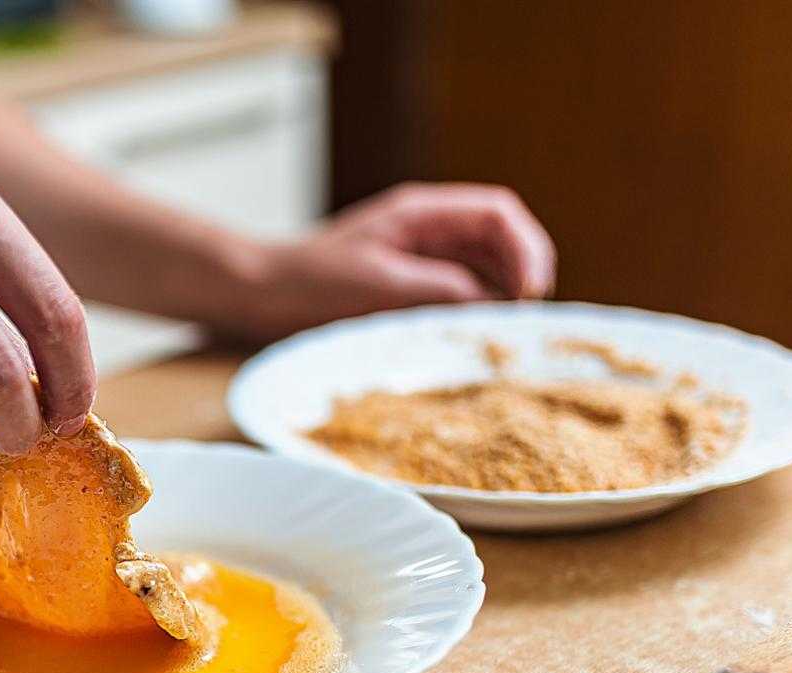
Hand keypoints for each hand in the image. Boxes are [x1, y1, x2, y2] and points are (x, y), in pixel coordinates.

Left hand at [220, 183, 555, 341]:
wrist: (261, 295)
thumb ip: (437, 289)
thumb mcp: (378, 285)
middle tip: (530, 320)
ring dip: (503, 298)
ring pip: (487, 271)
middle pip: (501, 240)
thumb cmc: (309, 283)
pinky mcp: (412, 288)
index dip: (525, 249)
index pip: (497, 214)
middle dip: (524, 274)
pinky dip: (477, 314)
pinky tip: (479, 340)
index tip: (531, 292)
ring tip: (509, 335)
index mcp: (421, 213)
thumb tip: (492, 302)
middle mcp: (429, 230)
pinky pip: (461, 296)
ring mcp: (422, 258)